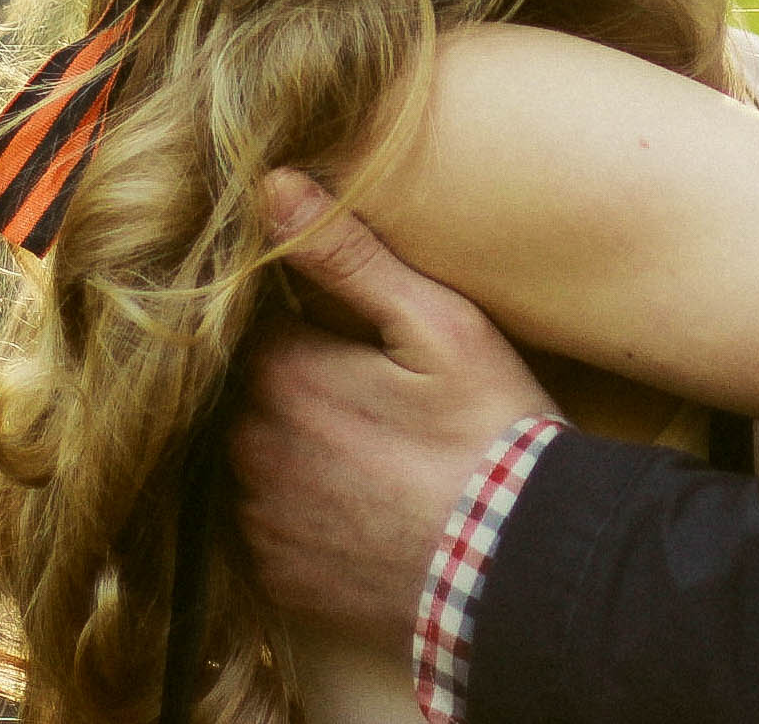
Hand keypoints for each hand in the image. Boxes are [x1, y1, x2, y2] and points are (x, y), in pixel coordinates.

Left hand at [230, 170, 558, 652]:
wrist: (517, 562)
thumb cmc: (488, 431)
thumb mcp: (439, 324)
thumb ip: (348, 255)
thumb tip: (270, 185)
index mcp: (281, 373)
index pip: (247, 321)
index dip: (290, 316)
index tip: (333, 326)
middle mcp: (248, 447)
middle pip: (240, 390)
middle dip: (284, 380)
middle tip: (354, 386)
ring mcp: (258, 518)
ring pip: (245, 455)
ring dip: (280, 443)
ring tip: (355, 444)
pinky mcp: (275, 574)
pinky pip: (257, 523)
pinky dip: (290, 505)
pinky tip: (346, 497)